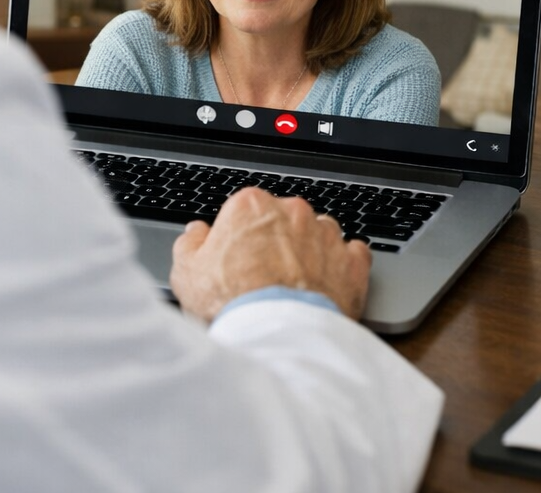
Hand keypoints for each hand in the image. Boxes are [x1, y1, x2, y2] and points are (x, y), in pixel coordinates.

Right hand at [169, 187, 371, 323]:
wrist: (276, 336)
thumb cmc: (230, 302)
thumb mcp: (187, 273)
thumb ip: (190, 245)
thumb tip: (196, 233)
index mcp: (251, 206)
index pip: (246, 209)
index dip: (241, 235)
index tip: (239, 256)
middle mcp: (292, 212)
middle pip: (284, 218)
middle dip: (277, 240)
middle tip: (265, 273)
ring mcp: (326, 235)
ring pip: (320, 233)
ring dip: (310, 250)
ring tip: (296, 282)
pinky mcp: (352, 263)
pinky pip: (352, 254)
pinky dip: (343, 265)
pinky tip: (330, 282)